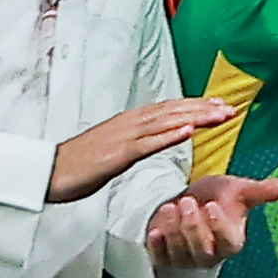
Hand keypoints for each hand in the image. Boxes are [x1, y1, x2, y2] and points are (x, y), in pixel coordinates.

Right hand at [50, 95, 232, 203]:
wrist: (47, 173)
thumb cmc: (78, 164)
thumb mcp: (115, 150)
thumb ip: (137, 141)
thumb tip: (157, 137)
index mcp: (129, 123)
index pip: (169, 110)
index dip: (195, 106)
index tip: (219, 105)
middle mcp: (129, 124)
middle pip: (173, 112)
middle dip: (203, 109)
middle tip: (230, 108)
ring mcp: (123, 137)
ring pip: (165, 122)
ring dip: (195, 117)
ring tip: (219, 114)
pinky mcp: (116, 154)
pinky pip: (146, 144)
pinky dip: (168, 136)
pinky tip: (188, 132)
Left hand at [144, 170, 277, 268]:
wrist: (189, 200)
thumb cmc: (215, 197)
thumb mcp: (238, 190)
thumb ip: (261, 191)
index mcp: (231, 242)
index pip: (228, 243)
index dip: (218, 227)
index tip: (212, 206)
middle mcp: (210, 255)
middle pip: (202, 251)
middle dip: (193, 227)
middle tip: (188, 202)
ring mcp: (186, 259)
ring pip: (181, 254)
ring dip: (174, 230)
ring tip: (171, 206)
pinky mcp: (165, 257)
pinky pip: (160, 257)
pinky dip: (157, 245)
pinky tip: (155, 229)